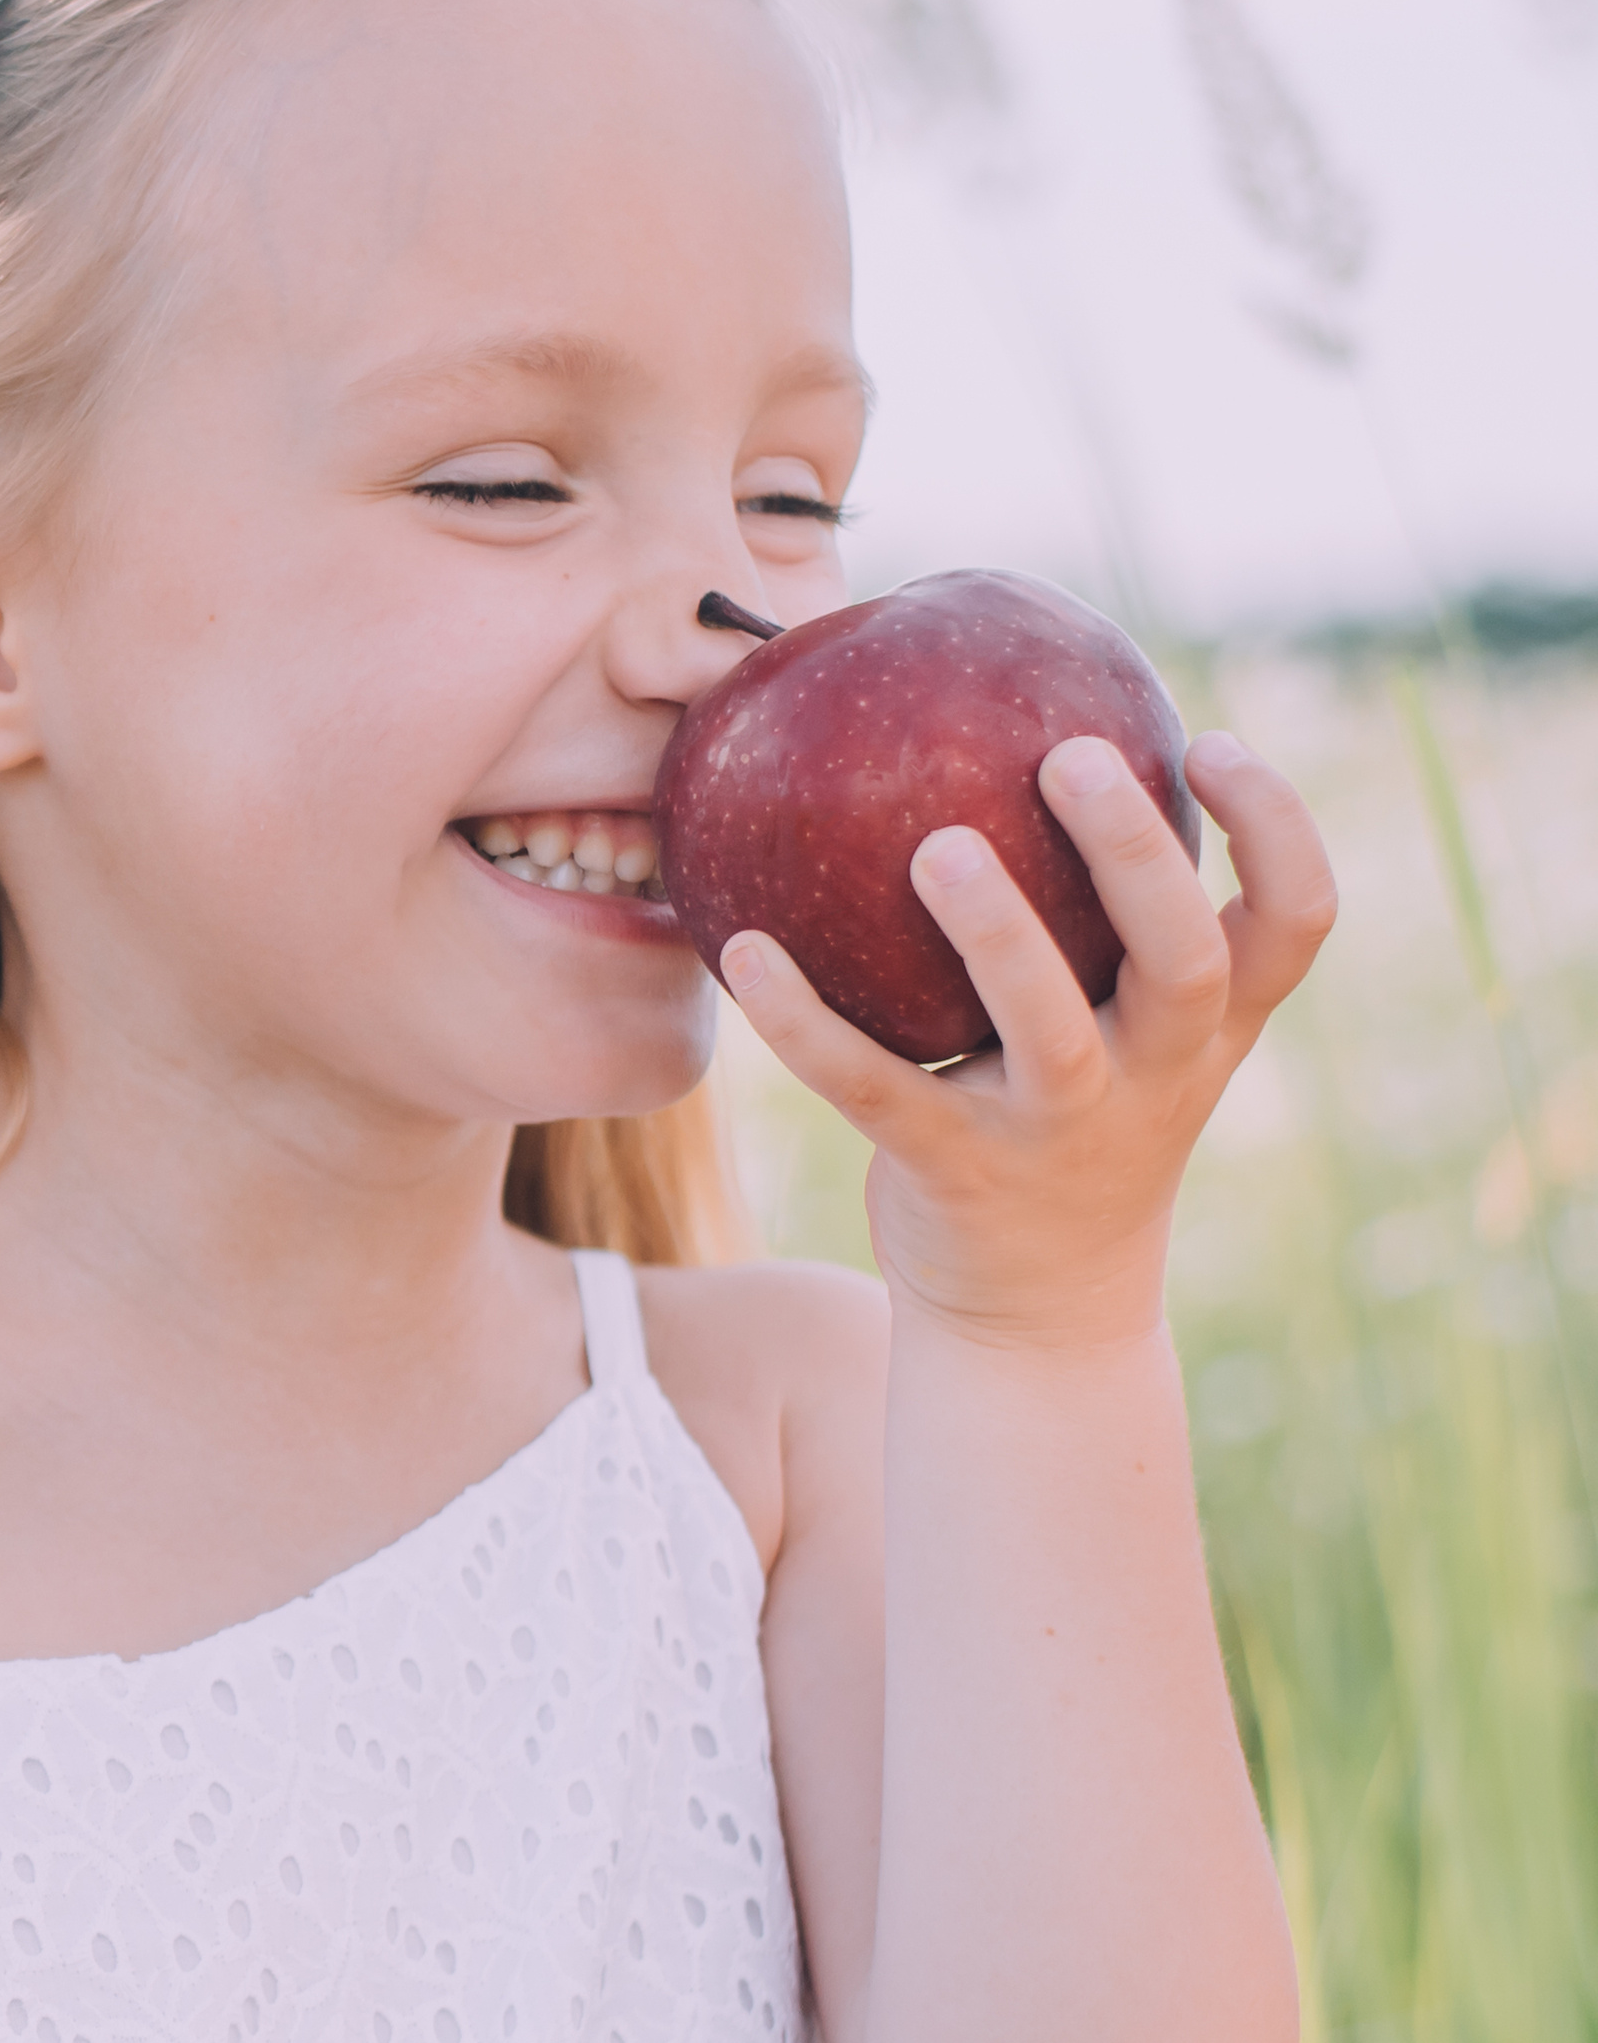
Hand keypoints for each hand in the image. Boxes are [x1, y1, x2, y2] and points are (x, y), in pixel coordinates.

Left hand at [722, 730, 1334, 1348]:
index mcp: (1206, 1030)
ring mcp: (1057, 1132)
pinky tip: (746, 947)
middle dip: (1140, 857)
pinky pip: (875, 1087)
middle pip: (1187, 961)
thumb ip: (1108, 917)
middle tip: (1071, 755)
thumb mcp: (1127, 1034)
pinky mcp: (952, 1173)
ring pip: (1049, 1029)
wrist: (1035, 1316)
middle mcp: (1152, 1076)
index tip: (1201, 741)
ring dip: (998, 932)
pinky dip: (805, 1023)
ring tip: (937, 844)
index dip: (1275, 829)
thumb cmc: (1074, 1125)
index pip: (1295, 924)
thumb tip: (1017, 726)